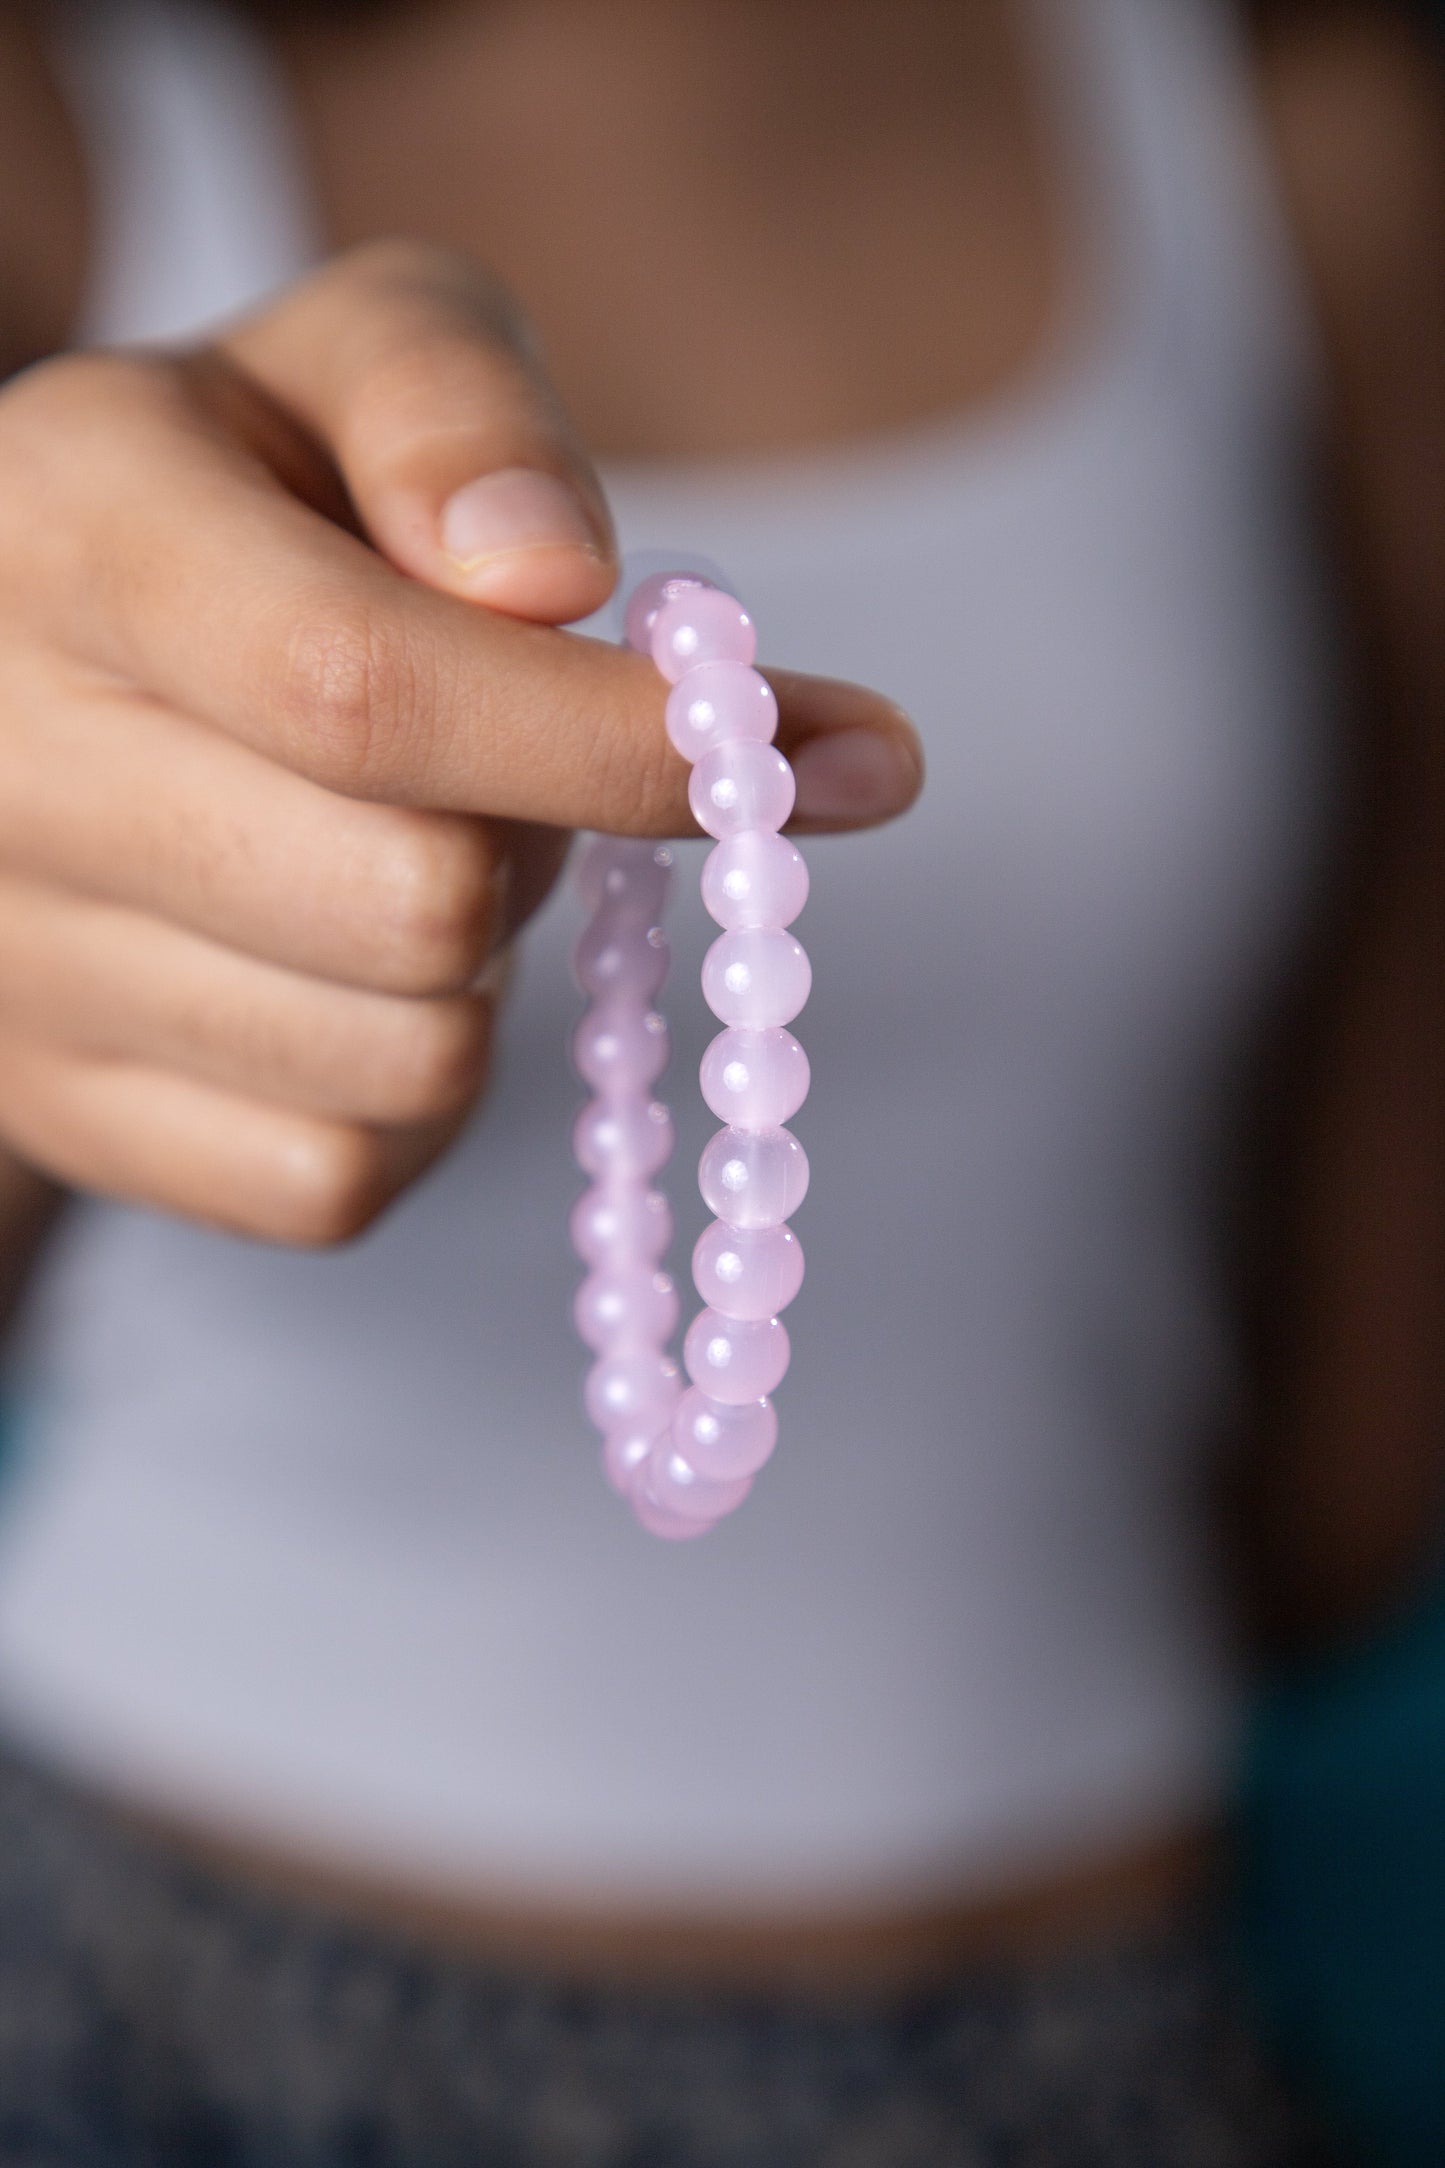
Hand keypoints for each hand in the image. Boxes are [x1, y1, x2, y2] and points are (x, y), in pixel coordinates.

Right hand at [0, 242, 920, 1245]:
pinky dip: (419, 1098)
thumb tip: (559, 581)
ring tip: (403, 851)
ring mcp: (23, 972)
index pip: (365, 688)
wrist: (25, 669)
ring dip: (484, 973)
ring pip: (408, 1062)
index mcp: (72, 534)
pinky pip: (343, 1180)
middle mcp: (7, 769)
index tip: (821, 751)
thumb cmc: (245, 497)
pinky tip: (361, 976)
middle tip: (511, 766)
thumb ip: (458, 411)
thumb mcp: (345, 360)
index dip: (614, 739)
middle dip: (541, 839)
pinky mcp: (69, 1118)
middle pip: (417, 904)